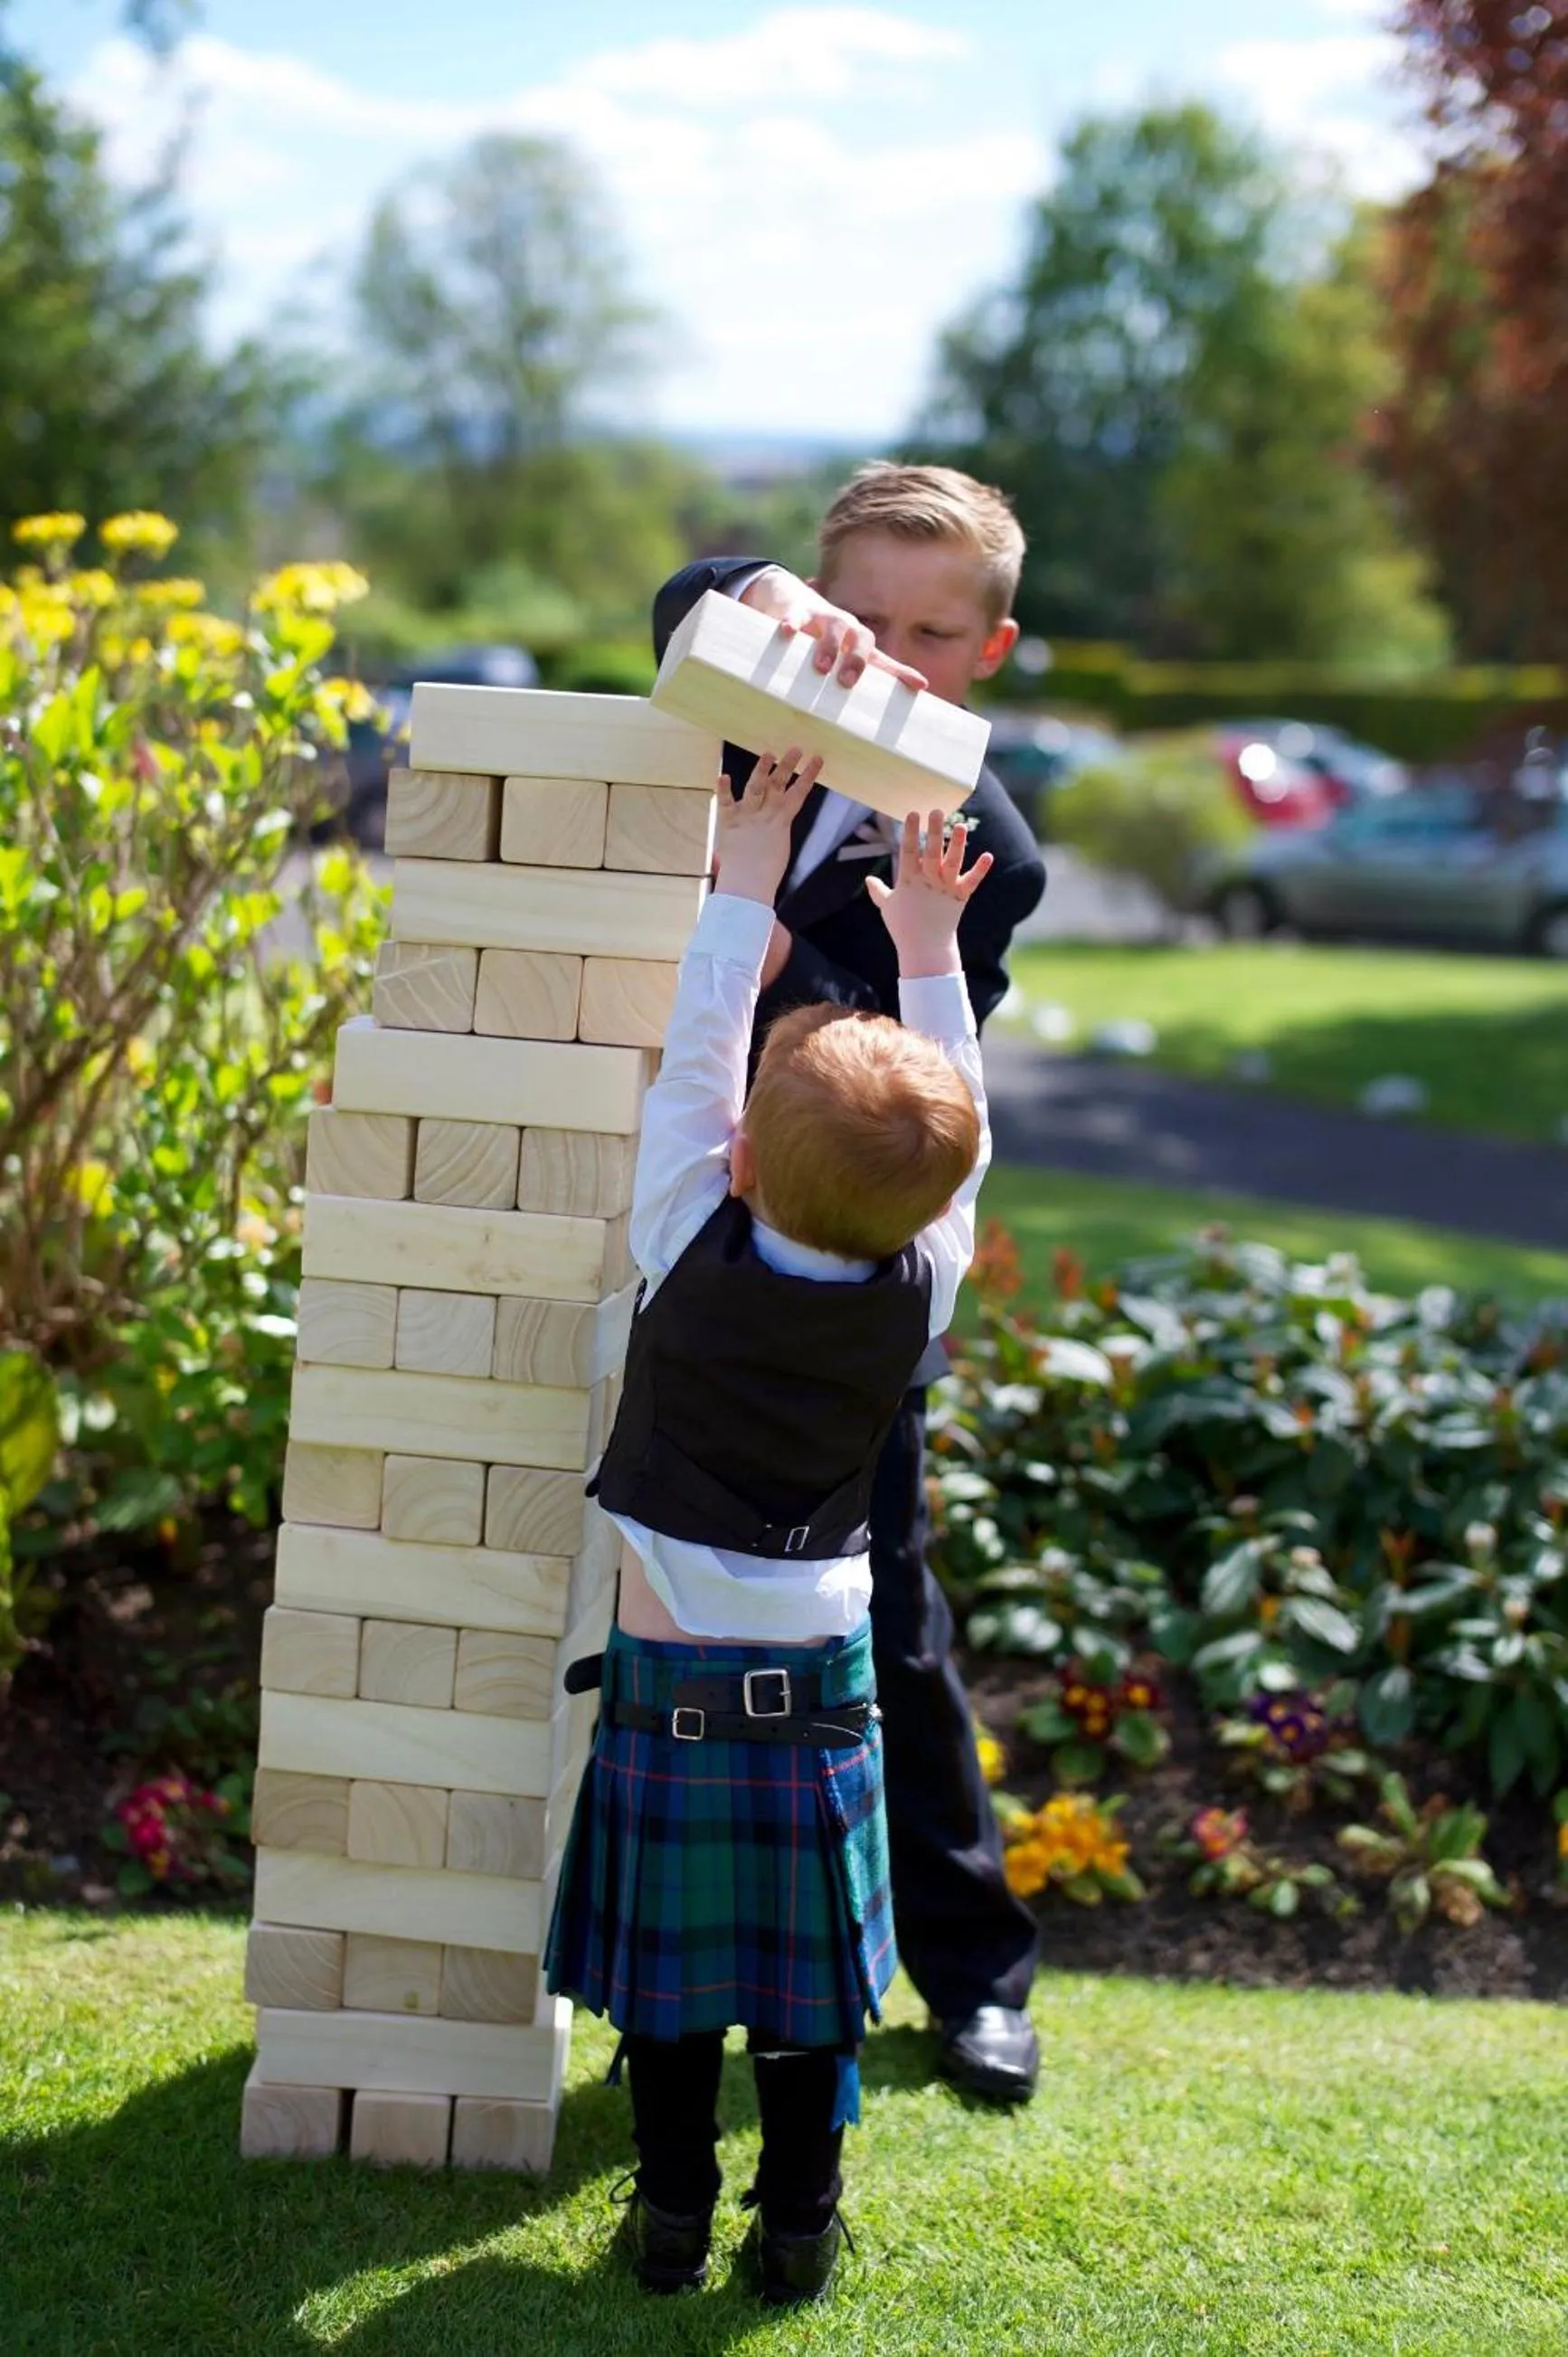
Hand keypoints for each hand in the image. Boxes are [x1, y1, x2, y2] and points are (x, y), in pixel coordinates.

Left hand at [713, 748, 822, 905]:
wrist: (749, 886)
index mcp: (781, 822)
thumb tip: (775, 821)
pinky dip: (723, 789)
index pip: (799, 793)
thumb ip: (776, 829)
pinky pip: (726, 802)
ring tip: (768, 754)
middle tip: (796, 749)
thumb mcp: (779, 848)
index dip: (809, 775)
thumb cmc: (765, 874)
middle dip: (788, 765)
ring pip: (756, 787)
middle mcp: (766, 815)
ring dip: (762, 769)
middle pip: (779, 784)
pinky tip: (723, 776)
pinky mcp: (728, 822)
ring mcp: (747, 816)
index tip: (817, 759)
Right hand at [740, 566, 927, 692]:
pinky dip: (794, 622)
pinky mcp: (799, 612)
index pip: (884, 660)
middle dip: (857, 661)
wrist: (794, 601)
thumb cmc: (820, 643)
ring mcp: (825, 618)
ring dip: (830, 646)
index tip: (920, 686)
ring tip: (821, 668)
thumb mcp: (835, 662)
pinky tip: (787, 632)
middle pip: (863, 640)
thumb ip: (845, 687)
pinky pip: (798, 615)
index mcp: (859, 646)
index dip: (902, 672)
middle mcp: (848, 630)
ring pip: (835, 627)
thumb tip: (855, 730)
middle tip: (847, 683)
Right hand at [866, 808, 992, 978]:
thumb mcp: (887, 907)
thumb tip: (869, 880)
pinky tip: (988, 856)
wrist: (925, 950)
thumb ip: (879, 891)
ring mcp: (945, 888)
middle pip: (932, 852)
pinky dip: (980, 870)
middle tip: (936, 811)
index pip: (908, 851)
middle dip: (934, 831)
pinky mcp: (961, 897)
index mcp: (909, 880)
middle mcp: (928, 881)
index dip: (910, 832)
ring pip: (952, 862)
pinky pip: (972, 881)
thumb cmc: (904, 928)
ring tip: (960, 825)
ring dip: (957, 844)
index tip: (912, 813)